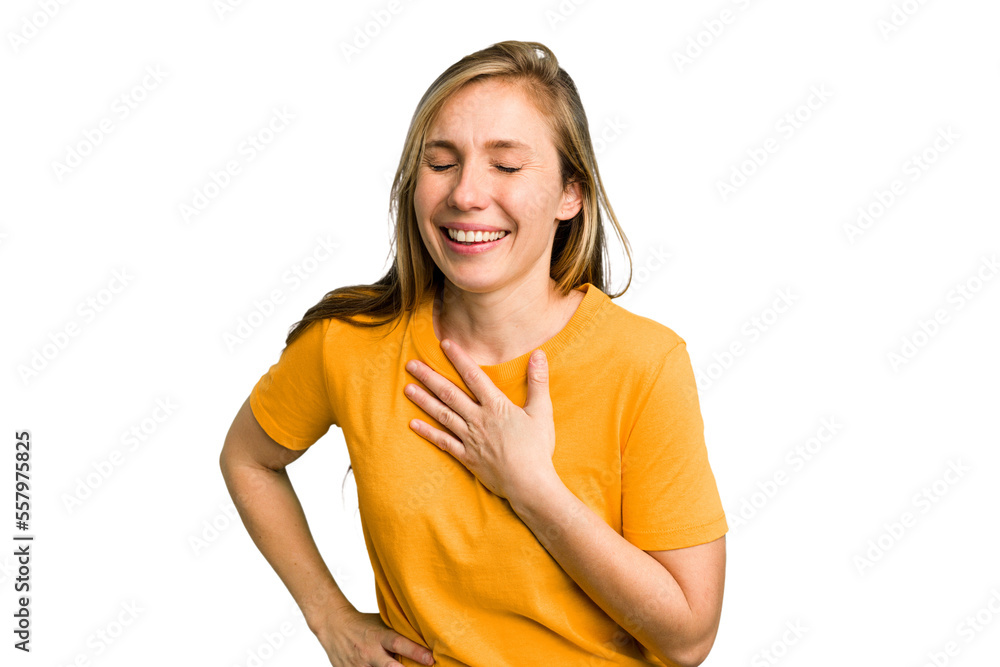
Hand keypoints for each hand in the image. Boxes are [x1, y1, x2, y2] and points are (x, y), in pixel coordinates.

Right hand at [313, 605, 434, 665]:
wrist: (333, 625)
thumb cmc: (362, 624)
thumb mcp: (381, 623)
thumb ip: (397, 632)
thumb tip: (423, 637)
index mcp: (379, 636)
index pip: (399, 643)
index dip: (416, 652)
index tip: (431, 659)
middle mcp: (369, 652)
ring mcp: (358, 665)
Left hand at [403, 339, 556, 502]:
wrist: (529, 484)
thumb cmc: (537, 449)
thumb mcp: (542, 412)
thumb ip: (538, 382)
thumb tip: (539, 354)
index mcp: (496, 406)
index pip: (473, 376)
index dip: (458, 358)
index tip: (444, 344)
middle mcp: (478, 419)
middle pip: (450, 393)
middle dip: (430, 377)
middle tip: (411, 364)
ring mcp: (470, 439)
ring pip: (442, 415)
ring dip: (424, 401)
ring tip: (407, 388)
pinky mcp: (466, 456)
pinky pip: (443, 442)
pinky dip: (428, 433)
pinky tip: (413, 424)